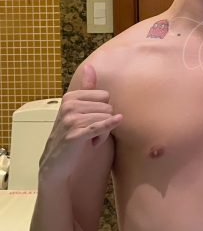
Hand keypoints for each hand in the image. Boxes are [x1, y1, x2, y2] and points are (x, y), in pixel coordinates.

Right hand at [38, 63, 122, 182]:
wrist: (56, 163)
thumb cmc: (71, 134)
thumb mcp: (78, 109)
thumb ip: (86, 89)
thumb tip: (90, 67)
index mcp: (70, 97)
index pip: (104, 96)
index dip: (102, 111)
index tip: (90, 121)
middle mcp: (69, 106)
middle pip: (107, 107)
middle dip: (104, 121)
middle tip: (90, 132)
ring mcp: (71, 120)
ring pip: (106, 118)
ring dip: (103, 132)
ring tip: (90, 139)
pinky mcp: (75, 135)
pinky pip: (101, 126)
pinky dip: (110, 125)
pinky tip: (118, 121)